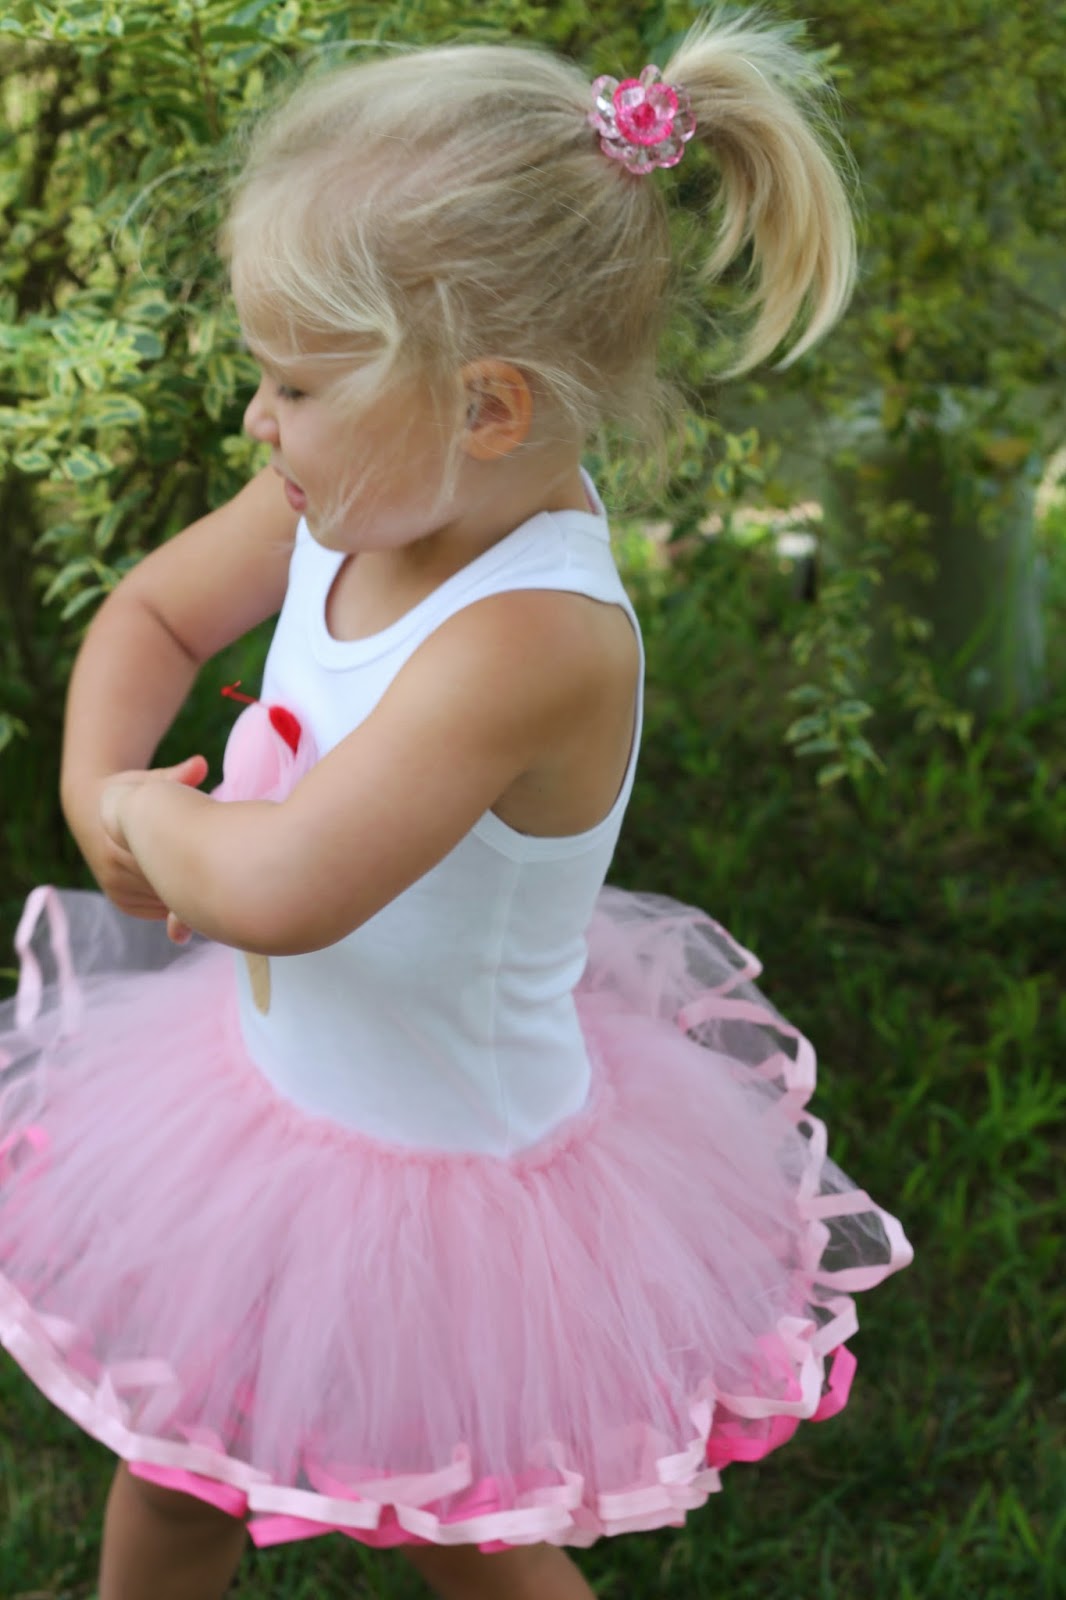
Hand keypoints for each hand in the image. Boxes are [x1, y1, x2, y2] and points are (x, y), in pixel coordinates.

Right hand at [65, 755, 207, 928]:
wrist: (91, 810)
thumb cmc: (131, 790)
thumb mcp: (149, 780)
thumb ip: (176, 775)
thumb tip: (201, 764)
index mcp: (119, 842)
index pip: (165, 863)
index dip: (197, 860)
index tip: (222, 854)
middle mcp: (114, 871)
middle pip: (167, 887)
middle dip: (197, 881)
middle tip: (231, 873)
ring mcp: (117, 891)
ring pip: (165, 902)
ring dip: (189, 897)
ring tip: (219, 883)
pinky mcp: (123, 903)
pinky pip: (158, 910)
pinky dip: (178, 905)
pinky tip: (199, 890)